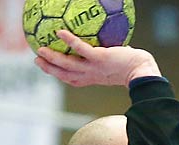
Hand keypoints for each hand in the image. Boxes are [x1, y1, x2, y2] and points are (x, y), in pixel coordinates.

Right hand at [34, 30, 160, 86]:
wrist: (142, 71)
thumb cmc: (134, 67)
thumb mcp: (118, 63)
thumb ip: (110, 56)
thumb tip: (111, 45)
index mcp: (93, 78)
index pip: (72, 79)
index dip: (59, 75)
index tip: (50, 68)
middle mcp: (90, 75)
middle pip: (64, 74)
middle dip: (49, 69)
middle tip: (37, 60)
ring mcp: (93, 68)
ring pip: (68, 65)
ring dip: (53, 59)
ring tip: (41, 49)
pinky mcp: (98, 59)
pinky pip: (81, 49)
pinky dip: (69, 42)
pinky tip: (60, 32)